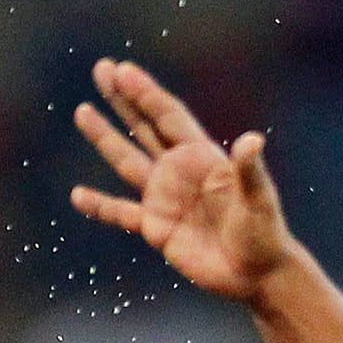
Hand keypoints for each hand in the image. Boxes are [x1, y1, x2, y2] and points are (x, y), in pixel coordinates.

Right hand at [71, 58, 296, 301]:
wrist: (256, 274)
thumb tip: (252, 141)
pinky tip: (78, 196)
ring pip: (127, 161)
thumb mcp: (259, 200)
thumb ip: (249, 171)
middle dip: (123, 99)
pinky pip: (122, 214)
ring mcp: (164, 198)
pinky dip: (101, 206)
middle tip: (102, 69)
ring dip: (105, 137)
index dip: (146, 93)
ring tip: (83, 111)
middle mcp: (179, 171)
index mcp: (202, 157)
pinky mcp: (156, 228)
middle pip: (144, 127)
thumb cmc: (264, 234)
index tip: (123, 70)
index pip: (168, 117)